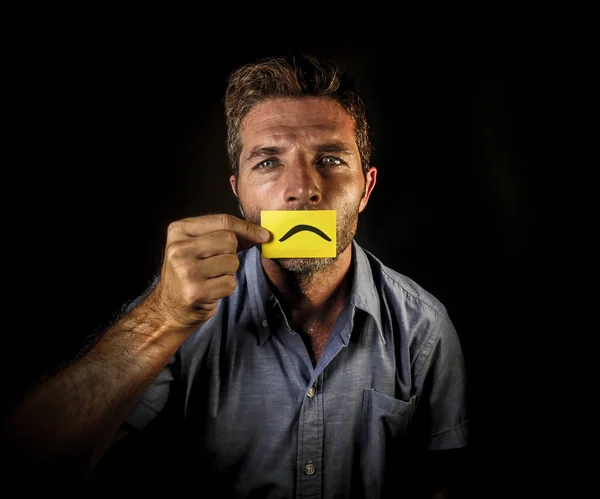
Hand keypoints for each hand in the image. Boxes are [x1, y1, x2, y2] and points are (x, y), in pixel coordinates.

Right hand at [147, 214, 269, 330]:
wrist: (170, 308)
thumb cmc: (191, 272)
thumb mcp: (199, 245)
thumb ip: (226, 234)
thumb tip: (262, 234)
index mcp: (179, 230)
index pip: (223, 221)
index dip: (247, 228)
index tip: (264, 235)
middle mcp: (179, 249)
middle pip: (229, 240)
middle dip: (231, 254)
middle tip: (215, 264)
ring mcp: (186, 271)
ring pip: (232, 262)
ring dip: (228, 272)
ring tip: (210, 277)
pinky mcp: (195, 292)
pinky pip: (230, 283)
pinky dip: (226, 288)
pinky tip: (210, 290)